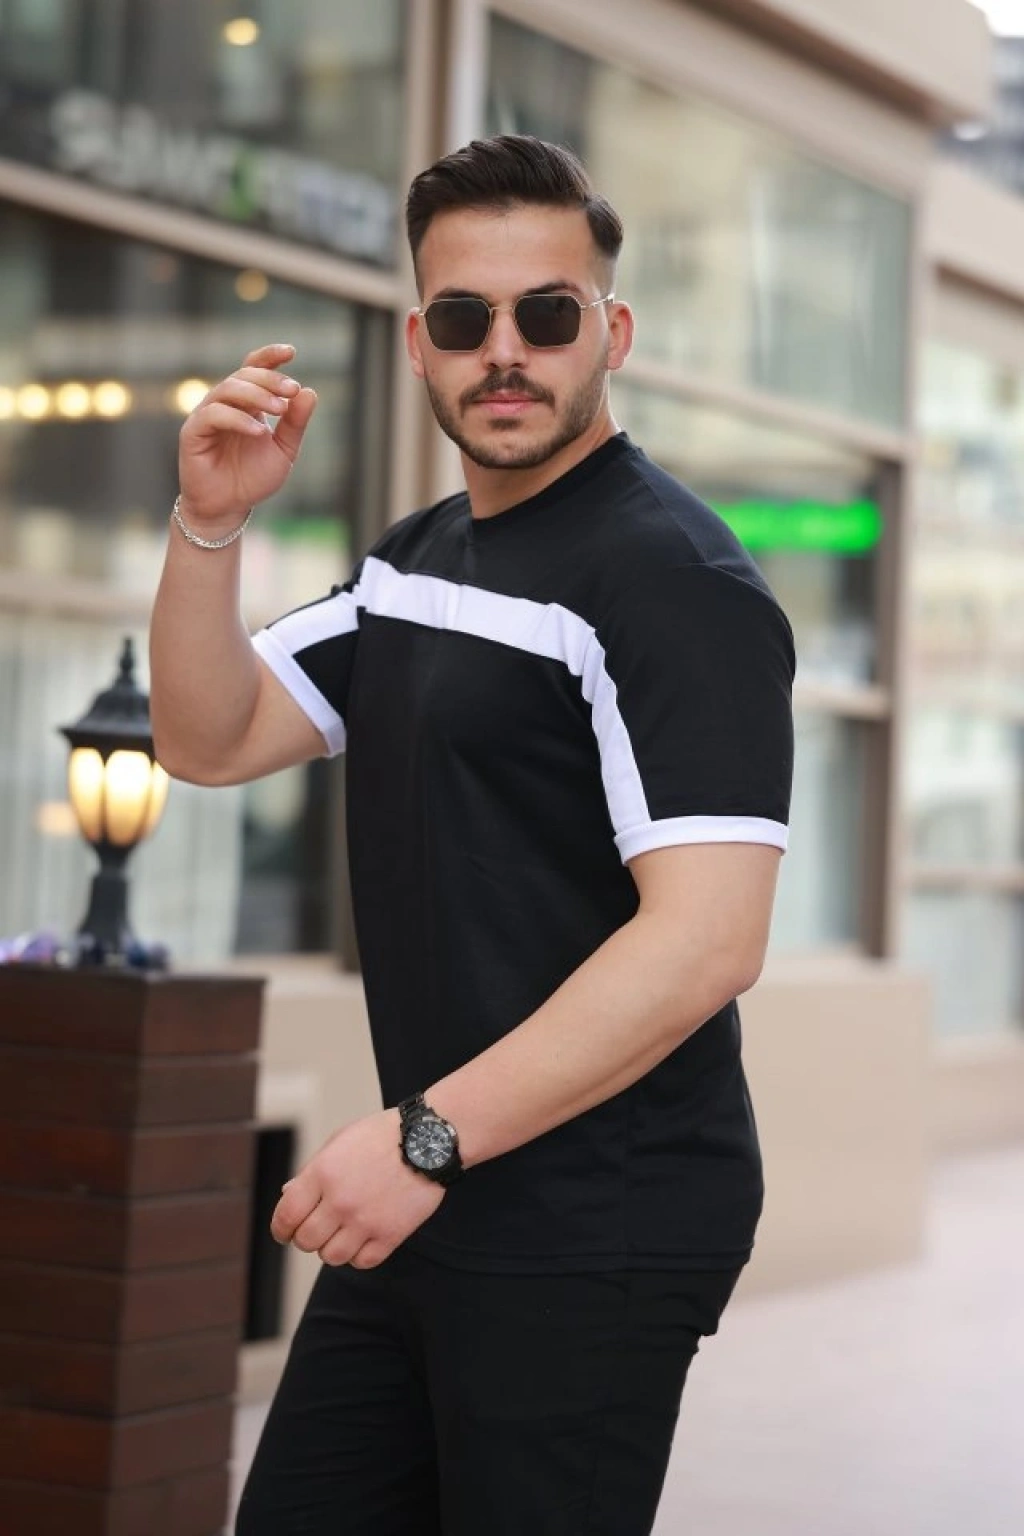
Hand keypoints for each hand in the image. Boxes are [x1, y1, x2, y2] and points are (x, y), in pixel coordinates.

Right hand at [177, 342, 317, 529]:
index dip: (270, 356)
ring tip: (279, 409)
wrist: (228, 507)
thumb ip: (295, 423)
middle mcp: (224, 403)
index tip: (291, 352)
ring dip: (256, 395)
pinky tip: (258, 431)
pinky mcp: (192, 432)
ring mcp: (206, 415)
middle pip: (243, 375)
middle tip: (292, 390)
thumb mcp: (283, 450)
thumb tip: (310, 392)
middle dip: (270, 379)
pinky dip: (237, 419)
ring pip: (227, 389)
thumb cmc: (252, 478)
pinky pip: (213, 415)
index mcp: (246, 403)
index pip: (254, 368)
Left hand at [270, 1109, 445, 1268]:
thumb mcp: (340, 1141)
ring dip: (332, 1248)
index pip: (286, 1216)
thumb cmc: (382, 1136)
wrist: (428, 1140)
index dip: (281, 1229)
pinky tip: (363, 1238)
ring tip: (342, 1233)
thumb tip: (287, 1196)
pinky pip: (362, 1262)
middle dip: (306, 1237)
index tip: (285, 1232)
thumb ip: (311, 1171)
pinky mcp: (390, 1234)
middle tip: (318, 1229)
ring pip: (331, 1257)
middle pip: (306, 1241)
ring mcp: (366, 1220)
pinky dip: (359, 1255)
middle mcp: (340, 1200)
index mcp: (323, 1173)